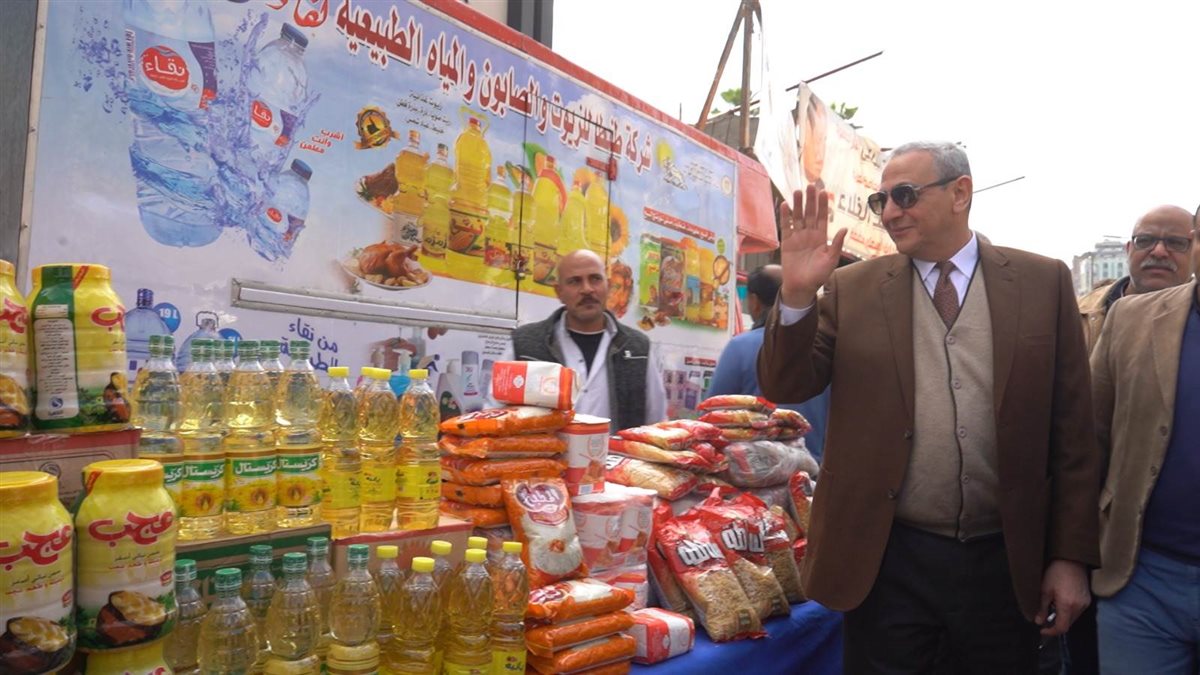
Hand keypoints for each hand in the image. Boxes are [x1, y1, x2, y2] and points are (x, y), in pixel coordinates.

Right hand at [778, 186, 846, 307]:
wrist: (801, 287)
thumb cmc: (818, 276)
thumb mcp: (830, 260)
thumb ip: (836, 245)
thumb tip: (844, 229)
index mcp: (821, 237)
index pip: (822, 217)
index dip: (822, 205)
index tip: (823, 192)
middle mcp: (809, 234)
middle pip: (810, 213)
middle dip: (810, 200)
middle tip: (810, 186)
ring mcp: (797, 237)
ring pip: (798, 217)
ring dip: (798, 204)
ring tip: (798, 192)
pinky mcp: (786, 242)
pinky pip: (786, 226)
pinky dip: (785, 216)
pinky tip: (785, 205)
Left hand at [1036, 560, 1089, 636]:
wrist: (1071, 559)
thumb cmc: (1056, 572)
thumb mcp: (1045, 590)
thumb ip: (1042, 608)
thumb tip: (1038, 621)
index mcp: (1067, 605)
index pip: (1062, 627)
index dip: (1051, 632)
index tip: (1042, 630)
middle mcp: (1079, 607)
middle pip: (1068, 624)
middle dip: (1056, 623)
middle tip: (1044, 617)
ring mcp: (1085, 603)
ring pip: (1073, 618)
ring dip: (1063, 617)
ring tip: (1052, 605)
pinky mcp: (1088, 599)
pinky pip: (1078, 611)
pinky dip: (1069, 611)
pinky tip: (1061, 601)